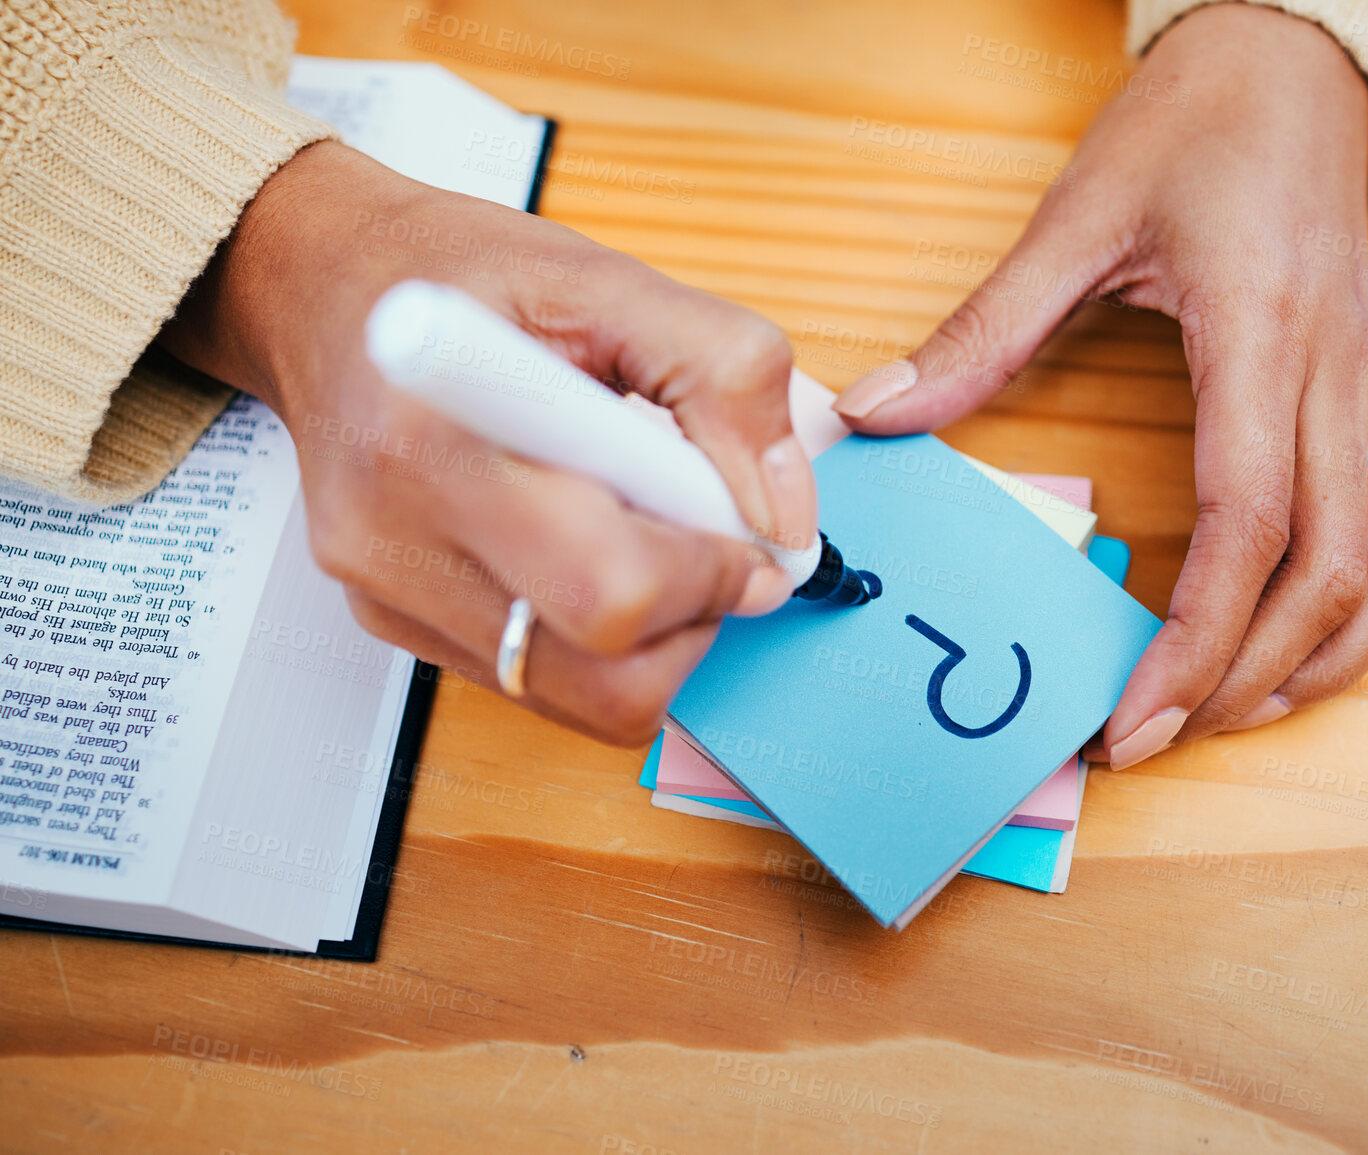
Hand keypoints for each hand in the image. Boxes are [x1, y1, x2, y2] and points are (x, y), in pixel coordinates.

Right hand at [160, 140, 816, 744]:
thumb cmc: (458, 274)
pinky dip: (599, 634)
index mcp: (437, 439)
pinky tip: (581, 540)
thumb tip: (783, 517)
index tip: (746, 526)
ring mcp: (388, 597)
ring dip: (654, 634)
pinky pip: (542, 680)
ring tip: (635, 527)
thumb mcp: (607, 277)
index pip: (611, 590)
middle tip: (701, 534)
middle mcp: (394, 540)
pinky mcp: (394, 624)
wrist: (323, 289)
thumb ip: (722, 376)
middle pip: (606, 678)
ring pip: (584, 700)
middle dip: (694, 617)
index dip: (712, 574)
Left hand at [832, 4, 1367, 765]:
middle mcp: (1332, 376)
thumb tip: (878, 413)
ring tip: (1236, 711)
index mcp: (1259, 336)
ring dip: (1326, 653)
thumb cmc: (1197, 122)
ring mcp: (1367, 388)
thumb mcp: (1078, 215)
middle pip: (1324, 567)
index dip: (1197, 635)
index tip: (1135, 714)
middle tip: (1152, 737)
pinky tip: (1314, 635)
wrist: (1295, 59)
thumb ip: (984, 328)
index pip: (1248, 522)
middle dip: (1241, 676)